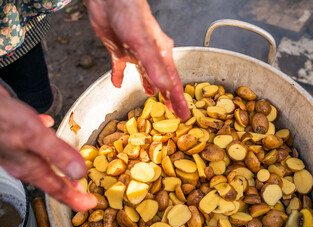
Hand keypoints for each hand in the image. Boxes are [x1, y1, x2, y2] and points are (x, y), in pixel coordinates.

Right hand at [0, 88, 96, 211]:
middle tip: (84, 193)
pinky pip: (36, 145)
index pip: (57, 189)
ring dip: (61, 169)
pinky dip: (47, 144)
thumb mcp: (35, 137)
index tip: (90, 203)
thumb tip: (79, 172)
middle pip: (52, 181)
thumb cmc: (2, 120)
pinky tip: (49, 128)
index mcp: (30, 167)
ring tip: (73, 171)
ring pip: (44, 165)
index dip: (75, 199)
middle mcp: (24, 163)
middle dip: (69, 189)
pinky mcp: (16, 138)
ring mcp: (19, 152)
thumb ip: (58, 154)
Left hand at [85, 0, 188, 119]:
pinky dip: (120, 76)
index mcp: (162, 53)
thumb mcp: (143, 43)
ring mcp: (135, 53)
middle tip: (172, 111)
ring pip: (145, 74)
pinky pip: (121, 67)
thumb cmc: (129, 14)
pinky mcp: (120, 50)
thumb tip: (165, 88)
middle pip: (162, 80)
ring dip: (149, 86)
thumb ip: (154, 66)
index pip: (173, 82)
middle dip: (168, 96)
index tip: (184, 115)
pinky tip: (118, 83)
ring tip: (153, 98)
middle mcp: (151, 55)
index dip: (178, 99)